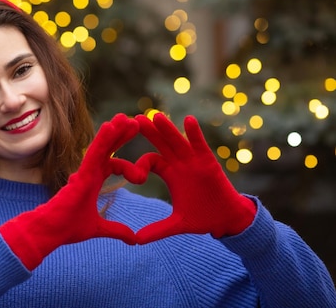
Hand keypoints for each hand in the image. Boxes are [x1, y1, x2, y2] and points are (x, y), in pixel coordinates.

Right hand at [0, 113, 145, 269]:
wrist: (51, 232)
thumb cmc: (68, 228)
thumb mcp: (99, 229)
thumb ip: (116, 231)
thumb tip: (133, 240)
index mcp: (93, 182)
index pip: (113, 165)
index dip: (129, 167)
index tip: (142, 176)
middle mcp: (89, 173)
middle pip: (108, 149)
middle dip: (121, 135)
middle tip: (135, 121)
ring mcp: (84, 172)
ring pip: (101, 147)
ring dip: (114, 131)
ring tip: (126, 117)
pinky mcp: (81, 174)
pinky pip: (93, 153)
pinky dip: (102, 140)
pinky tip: (110, 126)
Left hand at [134, 113, 255, 243]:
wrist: (227, 220)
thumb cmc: (202, 218)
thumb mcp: (177, 224)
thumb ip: (157, 230)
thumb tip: (136, 240)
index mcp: (169, 174)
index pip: (150, 161)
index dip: (139, 163)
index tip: (129, 172)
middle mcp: (180, 164)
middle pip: (161, 144)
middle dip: (149, 132)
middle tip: (133, 118)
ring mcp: (194, 161)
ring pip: (178, 141)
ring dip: (167, 129)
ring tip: (156, 116)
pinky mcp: (209, 162)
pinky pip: (200, 144)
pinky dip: (195, 133)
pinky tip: (189, 120)